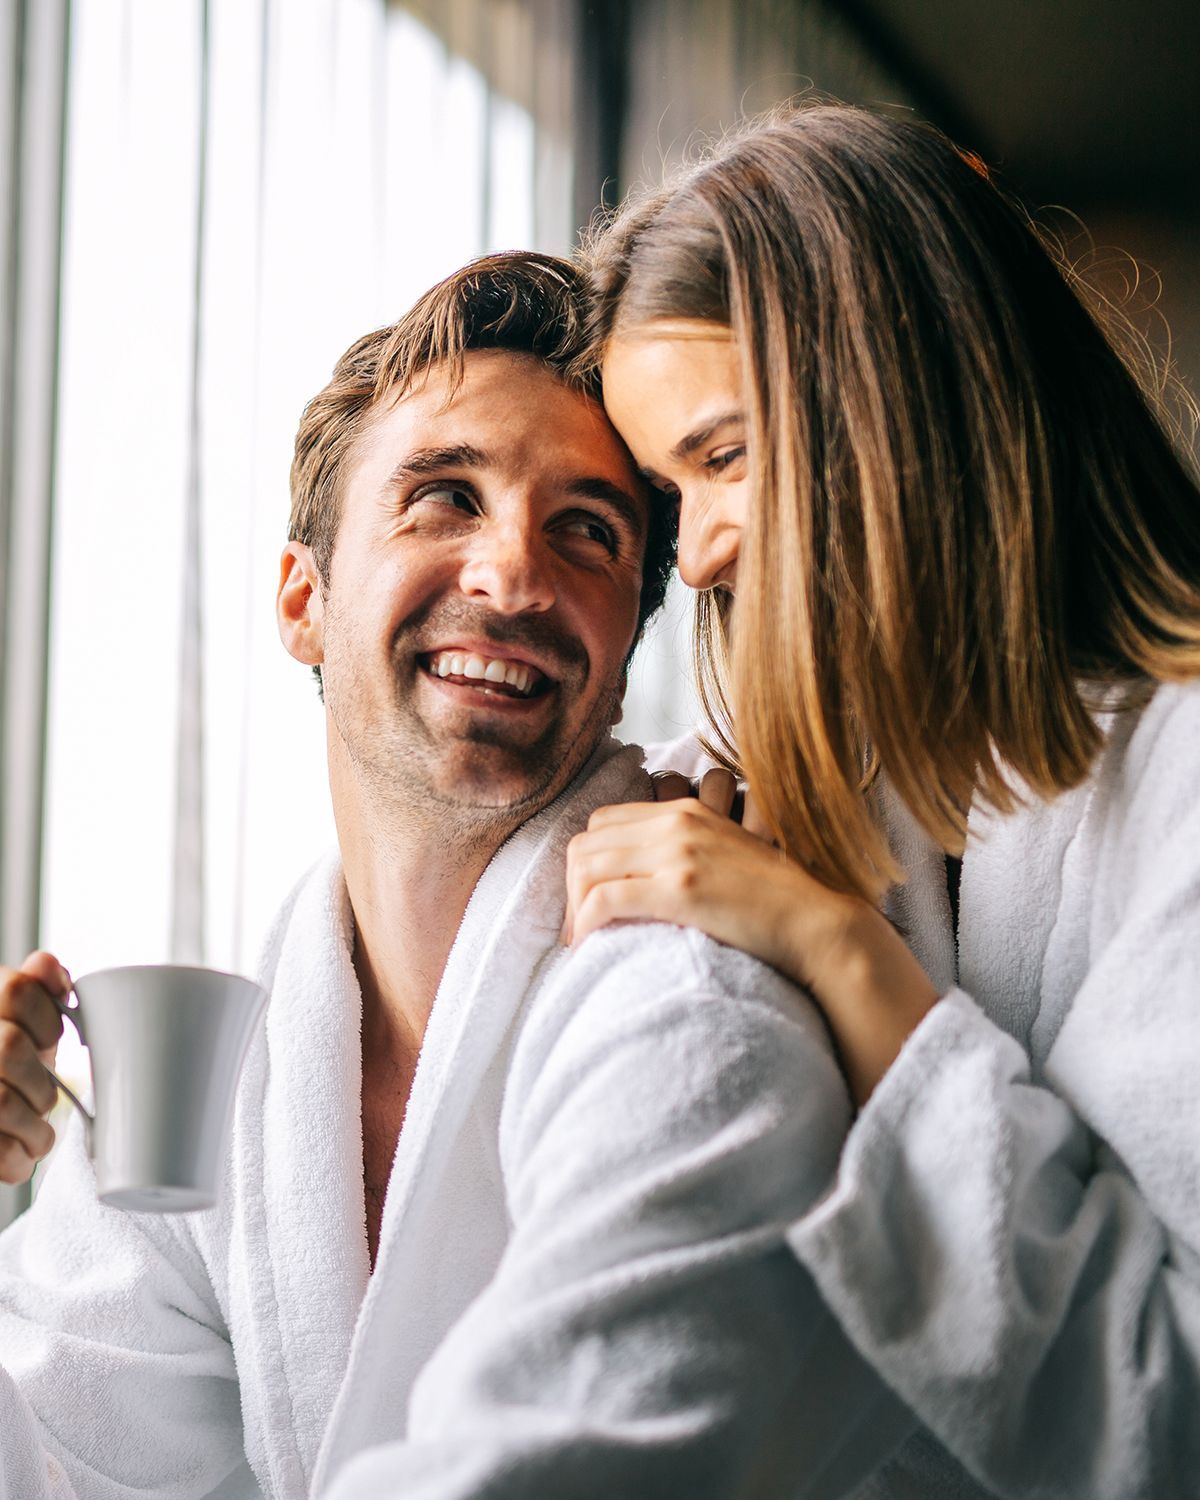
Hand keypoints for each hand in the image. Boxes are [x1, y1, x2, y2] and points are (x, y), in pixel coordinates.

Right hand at [0, 952, 70, 1183]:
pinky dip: (18, 1155)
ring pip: (2, 1101)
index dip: (46, 1018)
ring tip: (36, 1131)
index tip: (51, 1041)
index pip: (15, 990)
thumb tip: (47, 966)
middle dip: (39, 1081)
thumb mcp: (23, 1029)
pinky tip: (21, 1153)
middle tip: (44, 1098)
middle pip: (10, 1047)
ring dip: (32, 1123)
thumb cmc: (7, 1073)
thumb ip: (35, 994)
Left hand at [564, 774, 938, 1104]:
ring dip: (574, 907)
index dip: (586, 861)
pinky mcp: (680, 888)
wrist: (818, 923)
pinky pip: (605, 899)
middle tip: (579, 927)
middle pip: (587, 842)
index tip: (588, 899)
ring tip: (583, 941)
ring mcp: (678, 853)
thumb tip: (640, 878)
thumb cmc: (775, 902)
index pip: (603, 820)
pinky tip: (592, 945)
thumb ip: (685, 852)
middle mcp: (677, 822)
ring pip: (587, 868)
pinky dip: (587, 923)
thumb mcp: (726, 856)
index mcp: (686, 811)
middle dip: (571, 886)